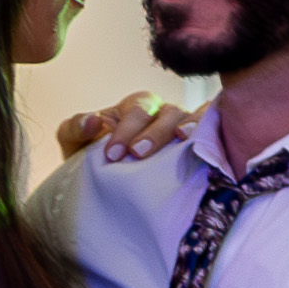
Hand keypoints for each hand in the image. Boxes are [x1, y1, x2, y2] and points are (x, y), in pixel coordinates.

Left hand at [57, 92, 204, 163]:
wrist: (109, 181)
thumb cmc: (94, 156)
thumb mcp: (74, 141)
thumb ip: (75, 128)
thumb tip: (93, 121)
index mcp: (135, 106)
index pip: (136, 111)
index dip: (125, 130)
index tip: (112, 154)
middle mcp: (163, 111)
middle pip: (167, 113)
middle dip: (153, 133)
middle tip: (137, 154)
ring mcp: (185, 125)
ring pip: (193, 118)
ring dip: (186, 128)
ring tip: (181, 140)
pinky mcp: (201, 140)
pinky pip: (214, 127)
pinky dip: (214, 129)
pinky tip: (210, 141)